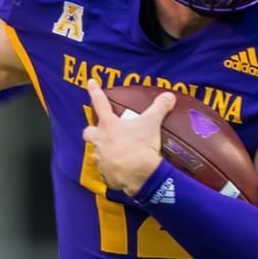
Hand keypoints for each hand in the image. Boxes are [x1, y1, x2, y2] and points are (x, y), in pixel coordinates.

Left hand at [82, 80, 172, 194]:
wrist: (142, 176)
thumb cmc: (142, 147)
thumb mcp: (152, 124)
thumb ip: (159, 108)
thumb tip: (169, 96)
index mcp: (109, 125)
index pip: (100, 103)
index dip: (94, 91)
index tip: (90, 82)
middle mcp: (100, 140)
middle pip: (88, 132)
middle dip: (93, 132)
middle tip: (103, 132)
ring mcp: (101, 158)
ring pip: (96, 152)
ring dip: (104, 151)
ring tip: (116, 153)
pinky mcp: (105, 174)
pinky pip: (106, 170)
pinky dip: (112, 169)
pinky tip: (121, 169)